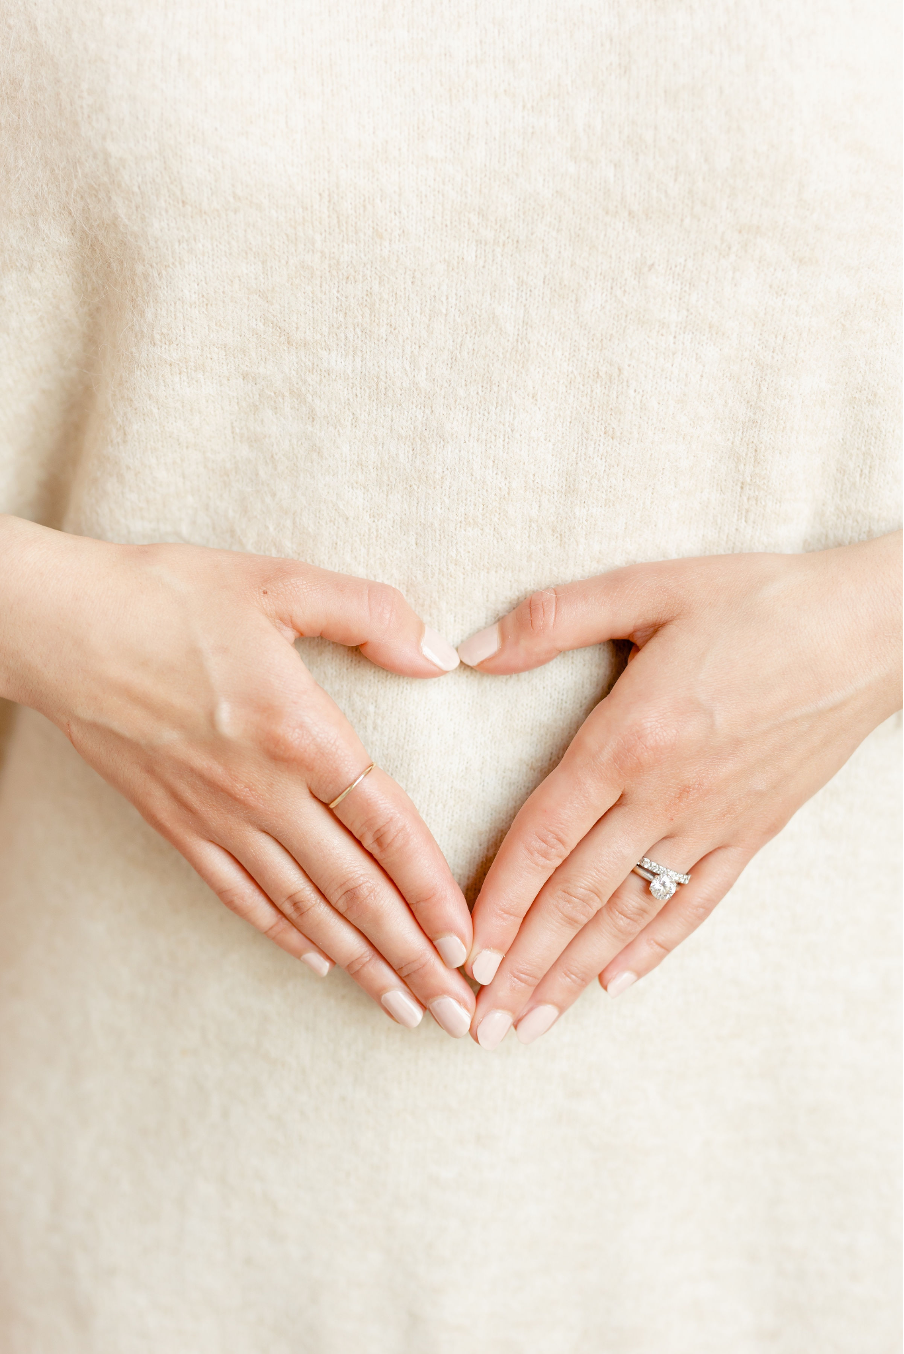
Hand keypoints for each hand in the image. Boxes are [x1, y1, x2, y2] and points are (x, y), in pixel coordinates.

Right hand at [0, 516, 474, 1037]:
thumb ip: (371, 614)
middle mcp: (263, 792)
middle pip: (354, 890)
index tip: (467, 943)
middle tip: (456, 1013)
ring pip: (303, 908)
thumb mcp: (280, 582)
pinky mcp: (176, 825)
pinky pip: (240, 895)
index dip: (433, 891)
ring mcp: (216, 817)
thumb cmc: (168, 597)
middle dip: (411, 958)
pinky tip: (317, 961)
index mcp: (300, 733)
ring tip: (403, 1008)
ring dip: (360, 963)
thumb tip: (440, 654)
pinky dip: (283, 935)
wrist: (59, 627)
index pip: (387, 829)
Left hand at [458, 533, 901, 1047]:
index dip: (499, 901)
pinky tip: (615, 984)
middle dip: (523, 965)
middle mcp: (666, 794)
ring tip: (529, 1025)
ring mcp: (714, 822)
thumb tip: (471, 651)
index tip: (464, 954)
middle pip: (577, 895)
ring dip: (572, 974)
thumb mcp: (650, 587)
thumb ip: (553, 618)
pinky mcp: (755, 833)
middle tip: (480, 1024)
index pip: (544, 837)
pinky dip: (653, 950)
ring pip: (629, 915)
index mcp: (629, 737)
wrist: (873, 630)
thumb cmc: (759, 601)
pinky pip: (696, 905)